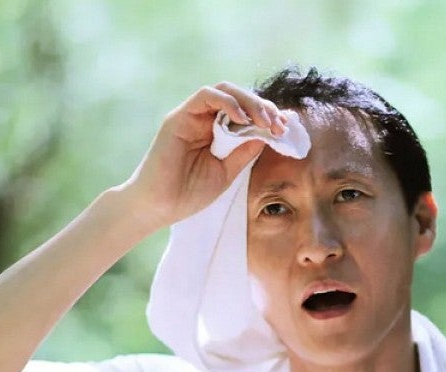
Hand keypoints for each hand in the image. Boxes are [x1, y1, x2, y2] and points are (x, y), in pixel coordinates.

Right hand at [121, 81, 286, 231]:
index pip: (246, 112)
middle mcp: (204, 119)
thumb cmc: (188, 193)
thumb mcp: (228, 172)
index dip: (267, 115)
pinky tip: (242, 117)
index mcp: (217, 132)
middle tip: (278, 123)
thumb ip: (245, 151)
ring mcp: (191, 116)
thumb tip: (268, 134)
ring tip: (265, 120)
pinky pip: (205, 96)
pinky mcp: (179, 117)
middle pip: (238, 97)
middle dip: (263, 107)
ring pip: (224, 90)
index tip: (285, 127)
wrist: (159, 206)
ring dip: (249, 102)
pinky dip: (227, 102)